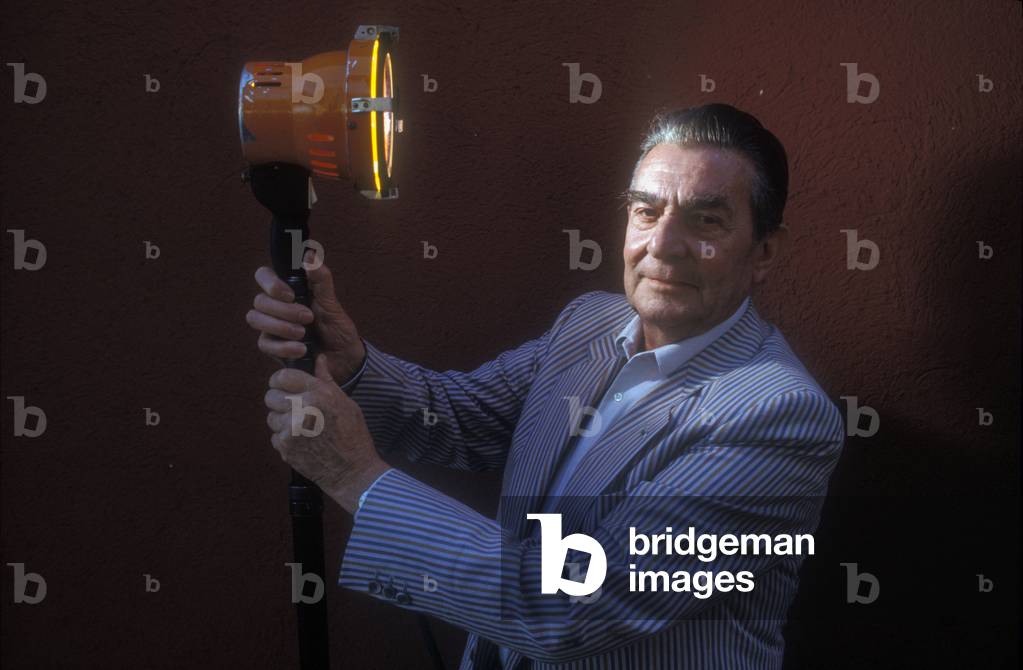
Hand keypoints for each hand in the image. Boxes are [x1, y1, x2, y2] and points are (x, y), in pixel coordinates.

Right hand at [247, 248, 366, 383]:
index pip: (263, 276)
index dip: (270, 282)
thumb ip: (321, 278)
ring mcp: (272, 326)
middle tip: (307, 317)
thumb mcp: (331, 301)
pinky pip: (265, 344)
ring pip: (255, 319)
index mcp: (288, 290)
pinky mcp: (273, 347)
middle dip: (283, 309)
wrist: (343, 356)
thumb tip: (310, 254)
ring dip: (280, 326)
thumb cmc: (336, 326)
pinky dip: (283, 346)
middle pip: (259, 300)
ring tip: (303, 333)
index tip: (290, 294)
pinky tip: (301, 349)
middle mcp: (276, 307)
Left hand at [264, 354, 389, 512]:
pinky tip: (302, 443)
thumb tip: (318, 358)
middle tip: (293, 410)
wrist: (352, 471)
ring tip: (302, 429)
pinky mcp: (285, 446)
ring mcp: (291, 428)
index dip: (280, 380)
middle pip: (271, 396)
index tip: (284, 386)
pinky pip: (275, 436)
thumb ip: (326, 380)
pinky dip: (285, 439)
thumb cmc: (353, 435)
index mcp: (319, 393)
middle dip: (279, 401)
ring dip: (282, 422)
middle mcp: (303, 407)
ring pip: (271, 417)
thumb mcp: (345, 402)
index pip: (282, 376)